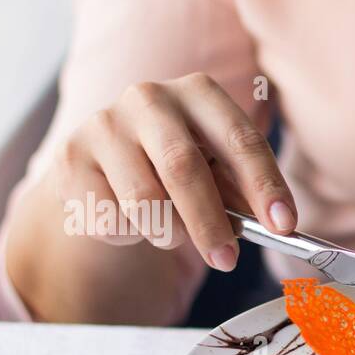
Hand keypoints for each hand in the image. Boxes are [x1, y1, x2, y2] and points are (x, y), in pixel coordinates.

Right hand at [47, 72, 295, 270]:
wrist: (108, 165)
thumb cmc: (179, 168)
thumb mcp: (218, 171)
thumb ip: (243, 194)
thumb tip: (274, 225)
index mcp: (198, 93)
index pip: (239, 138)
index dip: (264, 184)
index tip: (283, 224)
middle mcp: (149, 98)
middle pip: (183, 168)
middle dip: (210, 223)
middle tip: (228, 261)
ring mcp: (104, 124)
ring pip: (144, 200)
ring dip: (169, 233)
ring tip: (174, 234)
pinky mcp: (71, 158)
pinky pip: (109, 217)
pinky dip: (130, 235)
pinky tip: (130, 218)